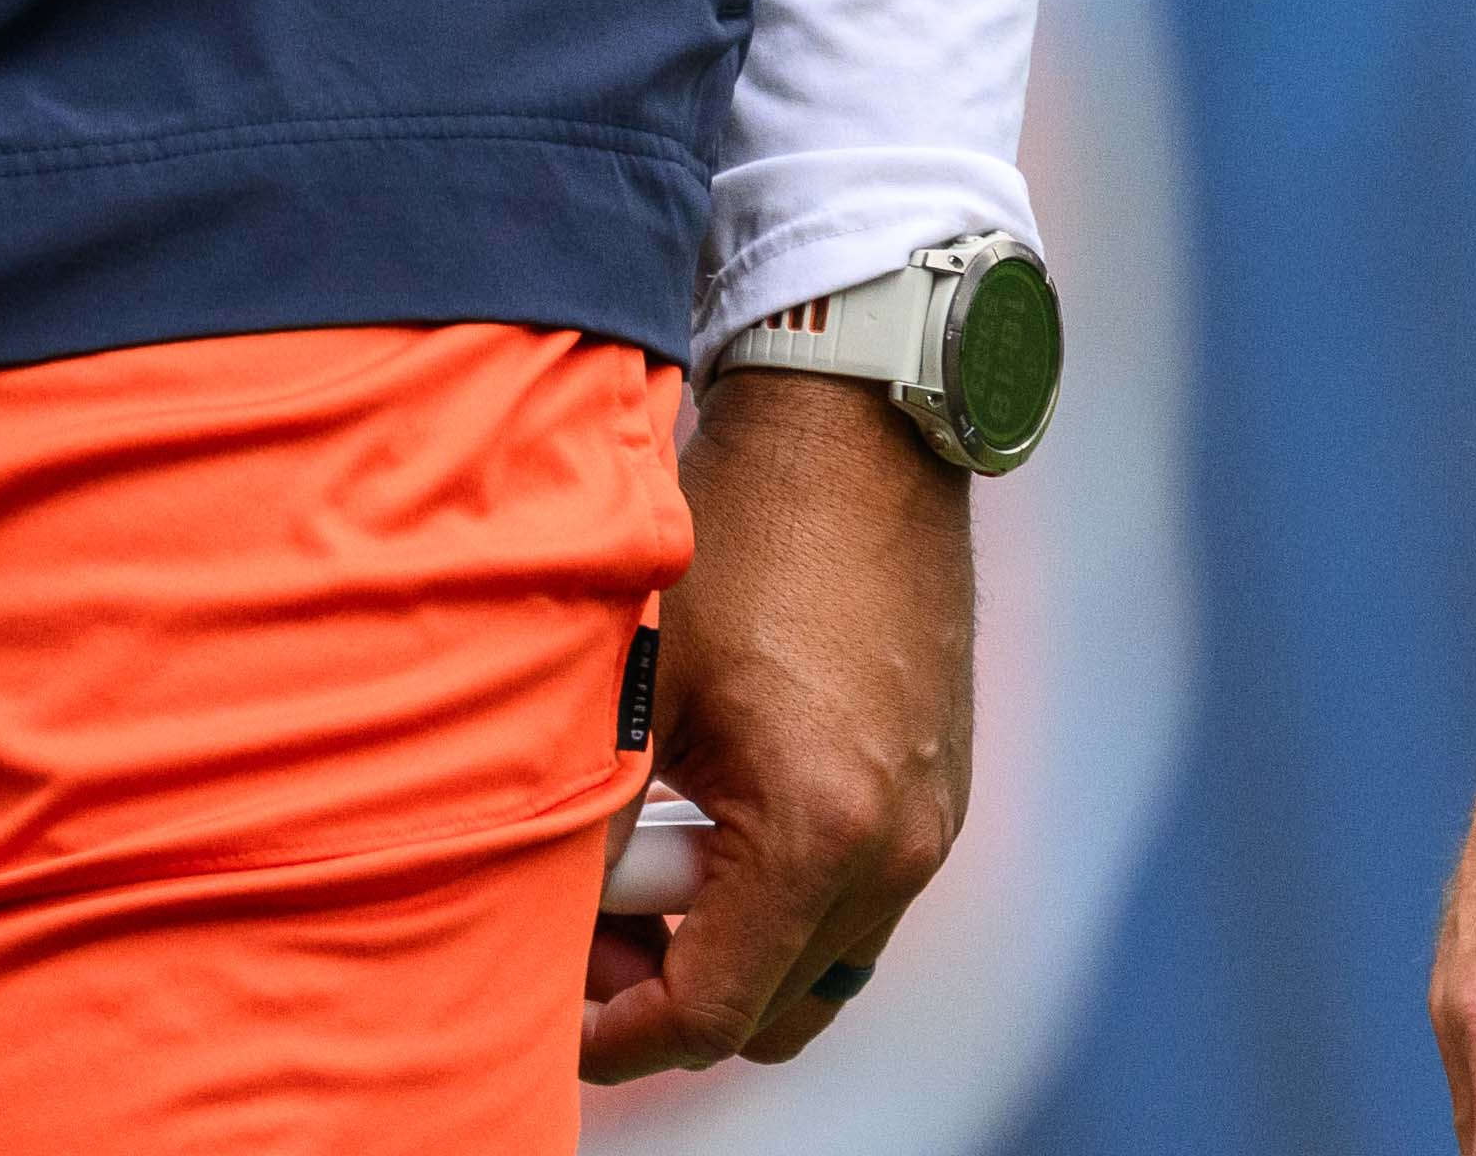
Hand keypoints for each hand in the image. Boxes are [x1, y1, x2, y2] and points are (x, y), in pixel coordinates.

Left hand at [583, 366, 970, 1080]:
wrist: (856, 440)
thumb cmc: (739, 542)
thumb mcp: (639, 682)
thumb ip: (590, 820)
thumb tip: (533, 922)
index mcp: (819, 833)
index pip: (713, 1009)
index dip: (620, 1036)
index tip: (555, 1021)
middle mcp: (898, 852)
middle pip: (773, 1012)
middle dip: (671, 998)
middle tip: (589, 940)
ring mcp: (933, 829)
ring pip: (818, 967)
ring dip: (731, 951)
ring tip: (644, 874)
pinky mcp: (942, 797)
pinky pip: (857, 906)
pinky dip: (780, 899)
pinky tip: (709, 822)